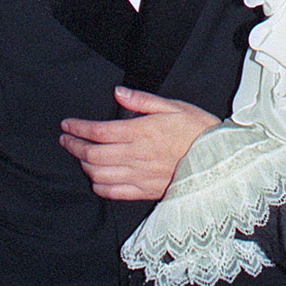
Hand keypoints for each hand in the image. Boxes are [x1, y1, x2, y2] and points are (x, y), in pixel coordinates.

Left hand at [60, 85, 219, 199]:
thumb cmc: (198, 129)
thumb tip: (118, 93)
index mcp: (141, 132)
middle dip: (74, 146)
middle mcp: (136, 155)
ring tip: (79, 156)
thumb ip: (142, 101)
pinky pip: (114, 193)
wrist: (220, 160)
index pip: (99, 131)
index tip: (67, 124)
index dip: (78, 128)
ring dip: (84, 165)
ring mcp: (139, 176)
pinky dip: (99, 186)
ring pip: (99, 174)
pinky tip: (96, 178)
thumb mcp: (173, 106)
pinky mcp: (146, 191)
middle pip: (93, 154)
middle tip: (65, 139)